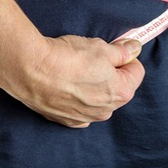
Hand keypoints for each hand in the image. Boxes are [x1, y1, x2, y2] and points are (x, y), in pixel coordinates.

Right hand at [0, 36, 144, 128]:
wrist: (31, 69)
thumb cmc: (68, 57)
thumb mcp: (101, 47)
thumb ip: (121, 52)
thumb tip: (133, 48)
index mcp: (121, 92)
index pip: (136, 71)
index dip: (126, 57)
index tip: (114, 49)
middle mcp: (105, 111)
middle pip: (118, 87)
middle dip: (111, 72)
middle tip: (93, 57)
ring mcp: (84, 118)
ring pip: (98, 98)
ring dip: (93, 85)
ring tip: (76, 69)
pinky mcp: (65, 120)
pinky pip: (79, 108)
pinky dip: (76, 97)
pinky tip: (66, 83)